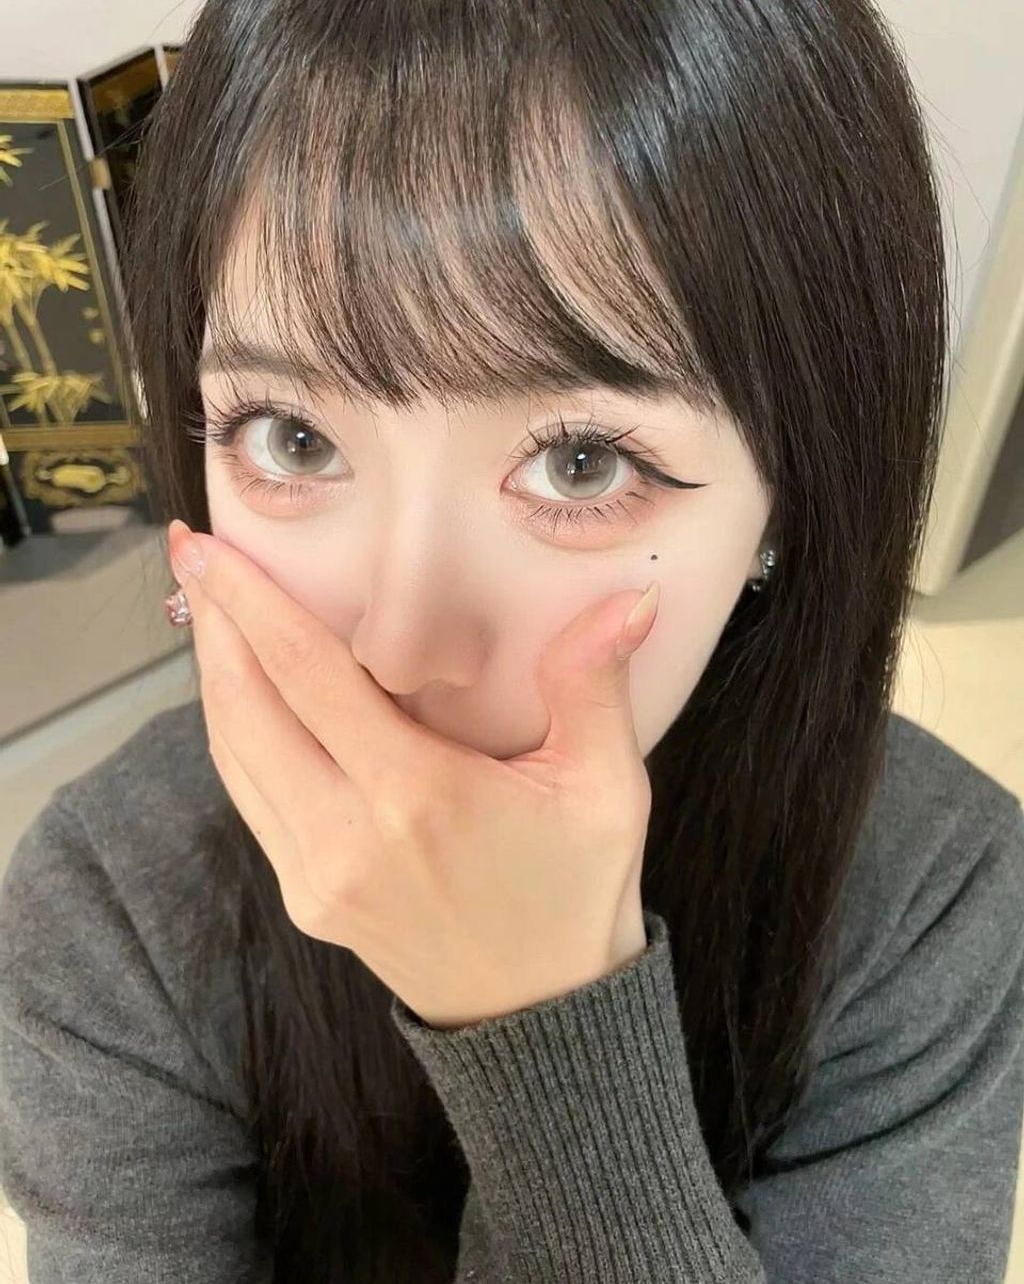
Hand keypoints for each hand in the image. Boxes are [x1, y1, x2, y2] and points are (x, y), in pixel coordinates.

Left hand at [167, 520, 658, 1029]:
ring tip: (210, 608)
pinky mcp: (305, 898)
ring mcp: (314, 876)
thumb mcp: (607, 790)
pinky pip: (249, 797)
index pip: (307, 678)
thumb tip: (628, 599)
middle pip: (246, 709)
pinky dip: (235, 732)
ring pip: (233, 755)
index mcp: (417, 798)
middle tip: (195, 554)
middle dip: (213, 624)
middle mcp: (347, 837)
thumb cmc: (577, 894)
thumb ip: (595, 686)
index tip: (207, 548)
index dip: (250, 606)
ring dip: (215, 675)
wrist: (543, 1020)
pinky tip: (242, 691)